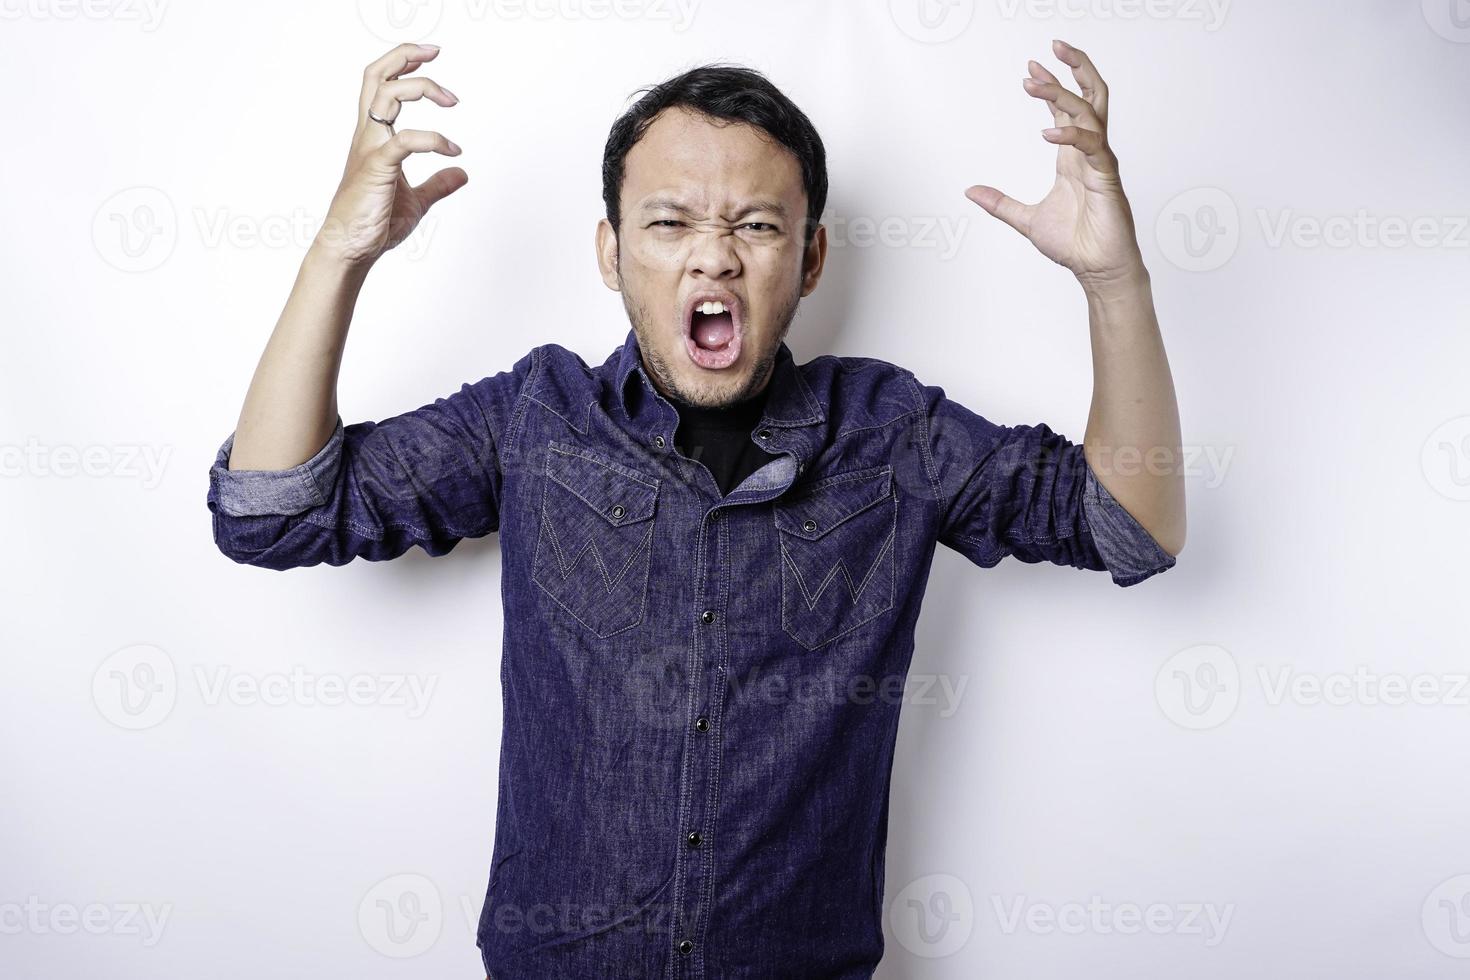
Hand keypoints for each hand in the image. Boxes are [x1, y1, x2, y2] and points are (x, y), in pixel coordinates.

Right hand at [315, 42, 465, 267]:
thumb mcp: (416, 201)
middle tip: (436, 52)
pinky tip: (452, 151)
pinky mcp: (377, 169)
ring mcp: (370, 151)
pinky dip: (433, 139)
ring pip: (387, 96)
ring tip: (453, 100)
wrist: (351, 250)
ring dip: (423, 87)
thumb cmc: (373, 225)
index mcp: (374, 138)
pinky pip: (405, 141)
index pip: (381, 85)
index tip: (429, 56)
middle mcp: (368, 137)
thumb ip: (437, 185)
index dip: (402, 64)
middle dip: (404, 56)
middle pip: (377, 77)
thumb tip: (461, 174)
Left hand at [966, 39, 1145, 291]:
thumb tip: (971, 192)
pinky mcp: (1107, 178)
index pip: (1066, 109)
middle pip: (1091, 96)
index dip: (1051, 85)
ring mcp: (1100, 163)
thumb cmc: (1075, 244)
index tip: (1031, 67)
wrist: (1096, 270)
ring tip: (1035, 82)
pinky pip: (1093, 146)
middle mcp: (1089, 154)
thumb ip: (1000, 204)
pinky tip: (1047, 132)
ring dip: (1063, 93)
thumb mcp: (1026, 220)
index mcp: (1073, 158)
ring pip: (1090, 112)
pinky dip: (1071, 135)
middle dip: (1075, 68)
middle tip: (1052, 47)